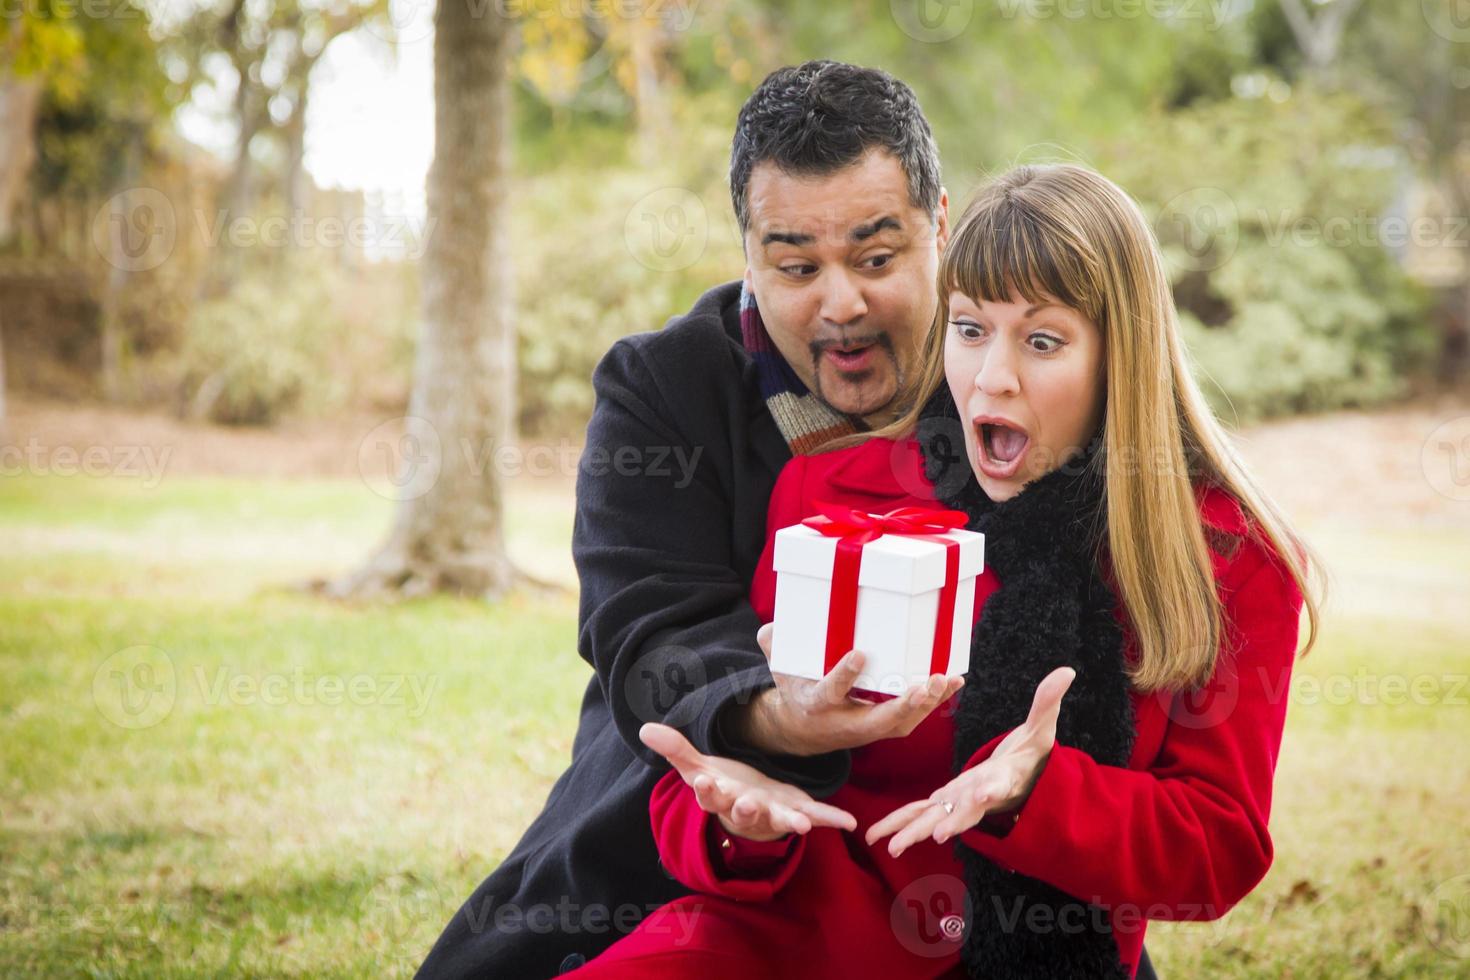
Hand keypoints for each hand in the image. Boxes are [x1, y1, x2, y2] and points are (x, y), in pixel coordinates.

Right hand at [639, 722, 857, 842]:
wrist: (749, 807)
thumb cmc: (724, 785)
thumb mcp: (698, 767)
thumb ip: (676, 749)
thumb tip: (644, 728)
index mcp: (721, 796)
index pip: (708, 794)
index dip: (704, 791)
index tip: (701, 783)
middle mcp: (746, 809)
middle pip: (742, 811)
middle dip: (745, 808)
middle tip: (746, 802)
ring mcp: (773, 813)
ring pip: (779, 818)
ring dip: (788, 821)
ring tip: (800, 825)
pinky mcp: (797, 810)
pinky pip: (816, 816)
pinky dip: (832, 820)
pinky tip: (850, 823)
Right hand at [723, 623, 965, 756]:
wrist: (804, 731)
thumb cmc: (796, 690)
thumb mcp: (780, 670)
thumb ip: (774, 647)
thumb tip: (771, 628)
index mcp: (817, 705)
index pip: (830, 693)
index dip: (843, 677)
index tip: (858, 655)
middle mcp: (845, 723)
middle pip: (878, 721)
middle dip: (903, 705)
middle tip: (925, 684)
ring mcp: (868, 729)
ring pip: (901, 723)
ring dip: (926, 704)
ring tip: (946, 679)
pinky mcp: (884, 727)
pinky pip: (913, 718)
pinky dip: (934, 701)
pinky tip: (953, 682)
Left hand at [865, 665, 1075, 856]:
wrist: (1023, 782)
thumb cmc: (1031, 757)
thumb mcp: (1041, 728)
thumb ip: (1047, 702)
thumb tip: (1067, 671)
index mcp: (1001, 780)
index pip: (999, 785)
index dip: (991, 791)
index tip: (983, 796)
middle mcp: (979, 798)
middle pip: (963, 813)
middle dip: (948, 824)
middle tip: (934, 837)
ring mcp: (960, 803)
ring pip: (934, 819)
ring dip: (913, 832)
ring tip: (890, 847)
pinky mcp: (946, 801)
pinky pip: (920, 813)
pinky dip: (900, 822)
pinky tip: (877, 835)